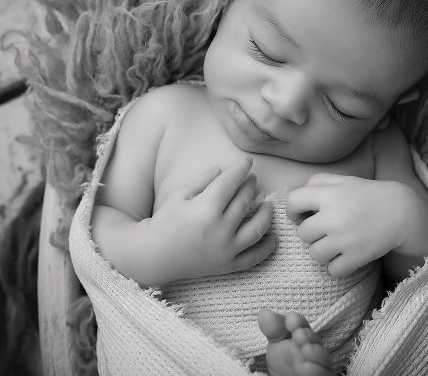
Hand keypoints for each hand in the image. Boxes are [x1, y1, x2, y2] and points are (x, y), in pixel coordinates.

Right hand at [145, 157, 276, 284]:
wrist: (154, 255)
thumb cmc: (164, 222)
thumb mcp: (179, 195)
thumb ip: (202, 180)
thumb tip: (222, 169)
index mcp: (205, 208)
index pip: (230, 183)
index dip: (241, 169)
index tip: (248, 162)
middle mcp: (219, 229)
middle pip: (244, 202)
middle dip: (251, 187)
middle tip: (253, 180)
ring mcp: (225, 249)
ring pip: (256, 229)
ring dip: (266, 215)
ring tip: (268, 205)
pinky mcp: (227, 266)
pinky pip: (254, 258)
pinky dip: (267, 248)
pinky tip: (273, 237)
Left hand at [286, 174, 422, 276]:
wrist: (402, 212)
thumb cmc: (369, 195)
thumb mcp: (344, 181)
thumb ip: (319, 182)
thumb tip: (294, 199)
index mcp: (328, 194)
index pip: (293, 202)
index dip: (294, 211)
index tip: (303, 215)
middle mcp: (333, 217)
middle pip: (303, 234)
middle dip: (313, 234)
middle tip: (328, 231)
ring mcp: (344, 239)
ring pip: (315, 255)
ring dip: (324, 252)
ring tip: (338, 245)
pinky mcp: (356, 257)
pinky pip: (333, 270)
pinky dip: (339, 267)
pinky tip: (349, 256)